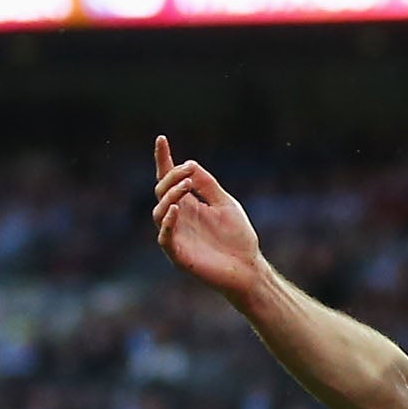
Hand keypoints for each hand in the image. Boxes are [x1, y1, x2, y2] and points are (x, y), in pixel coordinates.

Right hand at [151, 136, 263, 298]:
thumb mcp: (225, 204)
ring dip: (170, 196)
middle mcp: (178, 217)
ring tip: (185, 187)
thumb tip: (189, 163)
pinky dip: (168, 222)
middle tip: (188, 172)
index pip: (169, 179)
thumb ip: (208, 185)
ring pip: (158, 212)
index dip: (163, 159)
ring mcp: (176, 235)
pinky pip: (165, 237)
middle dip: (172, 178)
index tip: (161, 139)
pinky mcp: (178, 254)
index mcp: (188, 204)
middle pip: (162, 191)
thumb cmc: (238, 238)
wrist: (248, 269)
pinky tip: (176, 209)